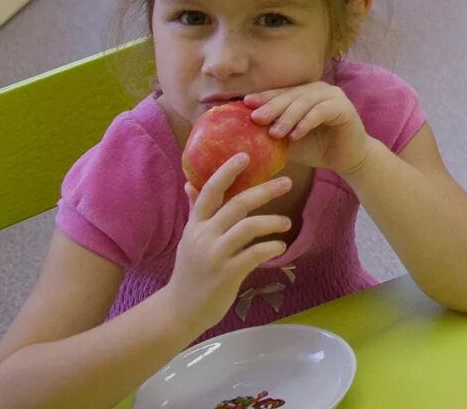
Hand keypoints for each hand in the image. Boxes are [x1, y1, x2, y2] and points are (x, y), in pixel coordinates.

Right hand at [161, 153, 291, 335]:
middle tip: (286, 182)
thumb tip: (189, 183)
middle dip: (264, 190)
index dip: (227, 172)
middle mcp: (203, 236)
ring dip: (272, 221)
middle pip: (237, 204)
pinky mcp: (226, 274)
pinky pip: (254, 254)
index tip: (245, 155)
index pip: (210, 191)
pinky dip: (271, 247)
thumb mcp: (189, 239)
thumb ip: (195, 211)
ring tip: (286, 223)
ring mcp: (214, 255)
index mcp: (195, 225)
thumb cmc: (190, 272)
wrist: (179, 311)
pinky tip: (279, 247)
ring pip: (248, 227)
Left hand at [246, 80, 373, 176]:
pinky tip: (295, 135)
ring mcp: (334, 96)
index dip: (264, 97)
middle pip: (292, 95)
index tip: (245, 104)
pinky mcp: (345, 108)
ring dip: (288, 117)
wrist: (346, 159)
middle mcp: (319, 90)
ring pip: (305, 101)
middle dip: (272, 106)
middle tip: (256, 119)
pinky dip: (307, 122)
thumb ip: (273, 131)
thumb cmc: (315, 148)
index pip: (281, 92)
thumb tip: (244, 132)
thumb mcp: (288, 139)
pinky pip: (322, 111)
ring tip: (274, 133)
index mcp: (304, 93)